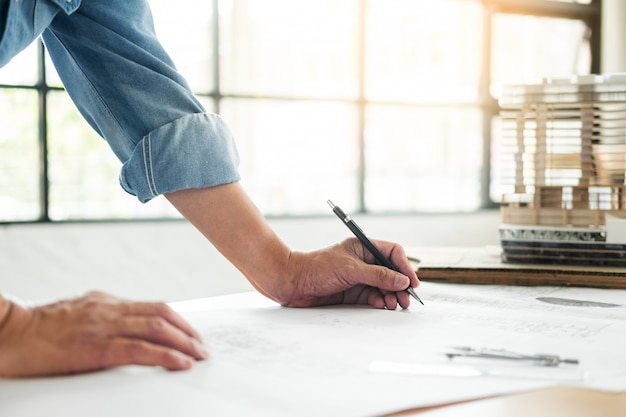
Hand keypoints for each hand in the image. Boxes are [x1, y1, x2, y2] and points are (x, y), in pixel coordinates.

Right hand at [0, 291, 207, 377]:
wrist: (10, 333)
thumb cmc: (40, 328)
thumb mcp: (79, 312)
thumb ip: (105, 315)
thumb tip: (129, 323)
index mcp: (106, 302)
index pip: (154, 307)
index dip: (179, 321)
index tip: (192, 334)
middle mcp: (110, 309)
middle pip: (162, 315)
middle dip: (188, 332)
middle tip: (203, 347)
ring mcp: (103, 326)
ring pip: (156, 329)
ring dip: (184, 343)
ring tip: (199, 356)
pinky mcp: (95, 347)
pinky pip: (139, 350)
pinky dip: (165, 356)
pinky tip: (180, 363)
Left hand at [281, 237, 419, 309]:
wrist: (292, 283)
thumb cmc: (317, 268)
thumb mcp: (351, 269)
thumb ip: (378, 275)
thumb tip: (401, 281)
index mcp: (362, 248)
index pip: (392, 253)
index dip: (404, 266)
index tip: (411, 281)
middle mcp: (363, 262)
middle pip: (390, 272)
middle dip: (400, 285)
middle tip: (406, 299)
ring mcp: (358, 278)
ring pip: (383, 287)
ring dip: (391, 296)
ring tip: (395, 305)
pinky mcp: (352, 293)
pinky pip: (373, 297)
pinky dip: (380, 302)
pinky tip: (382, 306)